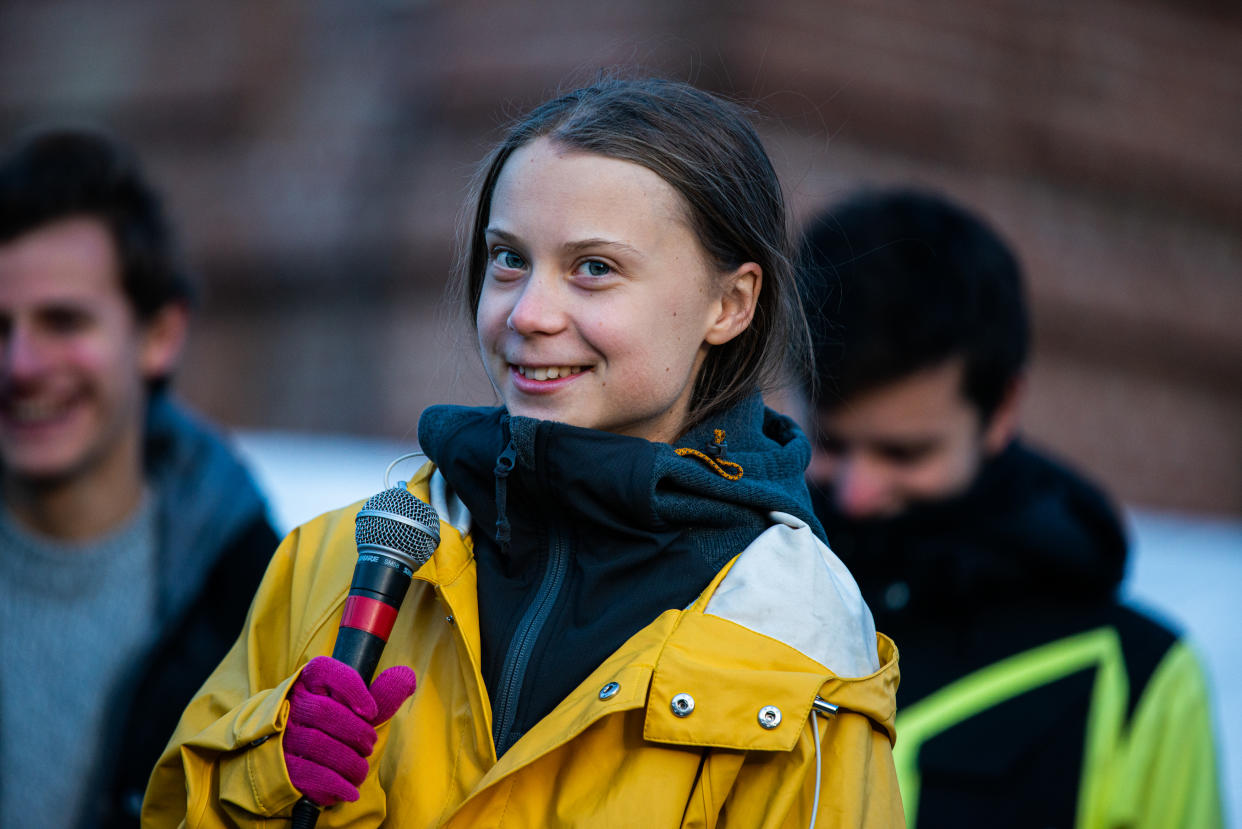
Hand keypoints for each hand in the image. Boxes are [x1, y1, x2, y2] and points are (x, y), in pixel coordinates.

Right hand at [282, 656, 416, 806]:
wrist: (296, 752)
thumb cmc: (335, 723)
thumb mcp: (359, 706)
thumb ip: (383, 694)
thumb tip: (406, 677)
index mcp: (311, 679)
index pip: (326, 671)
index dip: (353, 690)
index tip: (372, 712)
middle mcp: (293, 703)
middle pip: (325, 713)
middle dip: (357, 733)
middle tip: (369, 745)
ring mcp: (284, 734)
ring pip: (316, 745)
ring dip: (349, 762)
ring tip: (361, 769)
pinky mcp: (282, 764)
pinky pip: (307, 773)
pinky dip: (334, 784)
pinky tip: (351, 791)